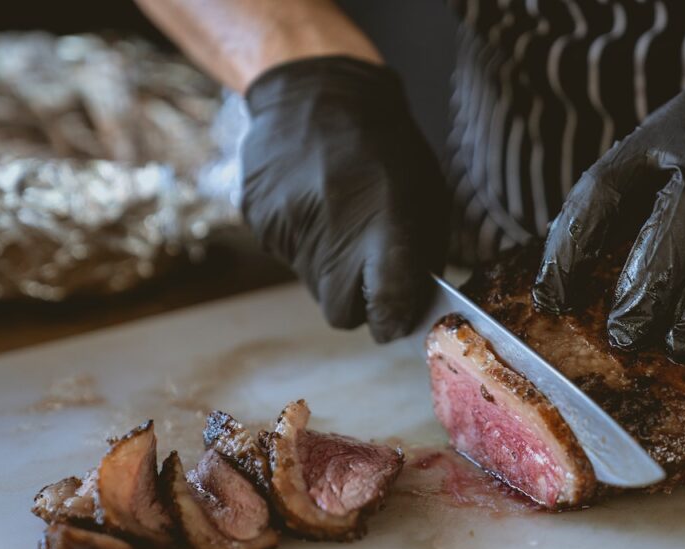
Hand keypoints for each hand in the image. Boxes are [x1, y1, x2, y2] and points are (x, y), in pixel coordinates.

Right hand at [241, 56, 447, 341]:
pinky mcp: (260, 222)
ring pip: (313, 285)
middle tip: (368, 275)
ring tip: (340, 219)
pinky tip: (313, 204)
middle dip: (356, 304)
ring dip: (330, 267)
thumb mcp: (424, 194)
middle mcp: (332, 230)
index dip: (392, 320)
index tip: (396, 317)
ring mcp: (289, 227)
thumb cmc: (385, 146)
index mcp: (383, 222)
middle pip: (340, 312)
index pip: (386, 304)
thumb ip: (420, 256)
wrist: (315, 92)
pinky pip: (289, 257)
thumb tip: (410, 307)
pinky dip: (305, 243)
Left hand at [532, 2, 684, 361]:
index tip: (549, 300)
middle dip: (645, 285)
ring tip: (680, 346)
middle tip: (623, 335)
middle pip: (674, 219)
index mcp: (663, 135)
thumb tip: (591, 270)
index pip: (600, 190)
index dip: (568, 249)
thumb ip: (642, 191)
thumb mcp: (678, 133)